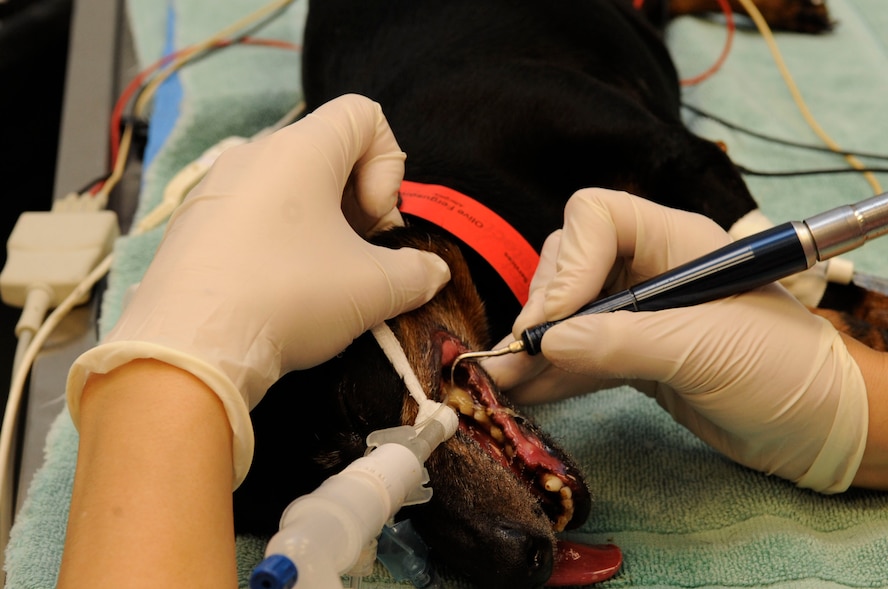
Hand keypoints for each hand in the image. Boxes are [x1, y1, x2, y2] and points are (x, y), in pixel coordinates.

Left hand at [66, 94, 450, 484]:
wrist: (188, 348)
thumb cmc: (289, 297)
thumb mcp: (374, 289)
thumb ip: (417, 273)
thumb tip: (432, 272)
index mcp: (301, 149)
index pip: (364, 114)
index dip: (388, 164)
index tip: (374, 222)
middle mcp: (253, 154)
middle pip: (326, 151)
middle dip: (354, 200)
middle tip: (354, 254)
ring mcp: (214, 187)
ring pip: (285, 185)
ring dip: (316, 223)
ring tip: (315, 278)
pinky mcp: (190, 224)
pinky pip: (248, 213)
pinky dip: (274, 240)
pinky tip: (272, 290)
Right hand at [484, 188, 867, 492]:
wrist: (818, 429)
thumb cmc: (784, 370)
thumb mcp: (705, 348)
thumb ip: (623, 340)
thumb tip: (548, 343)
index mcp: (675, 242)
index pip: (597, 217)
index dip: (568, 263)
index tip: (555, 321)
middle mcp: (650, 269)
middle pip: (569, 263)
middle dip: (542, 307)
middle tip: (521, 356)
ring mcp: (639, 313)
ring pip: (566, 310)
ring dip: (535, 345)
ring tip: (502, 381)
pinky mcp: (634, 354)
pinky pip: (579, 353)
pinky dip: (552, 372)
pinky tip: (526, 391)